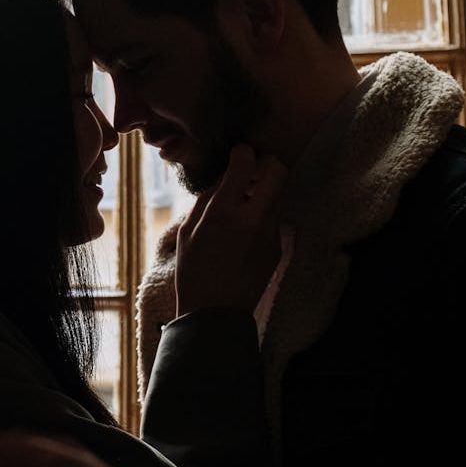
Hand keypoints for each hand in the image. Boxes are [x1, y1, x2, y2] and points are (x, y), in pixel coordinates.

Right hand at [175, 144, 287, 315]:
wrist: (216, 313)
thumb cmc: (192, 272)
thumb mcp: (187, 232)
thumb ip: (207, 200)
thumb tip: (223, 179)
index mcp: (225, 211)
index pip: (246, 163)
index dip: (243, 153)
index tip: (238, 154)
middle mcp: (254, 218)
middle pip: (277, 171)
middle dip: (266, 164)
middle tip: (249, 172)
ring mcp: (271, 233)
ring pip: (279, 194)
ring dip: (264, 191)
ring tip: (243, 204)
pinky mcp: (278, 247)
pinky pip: (274, 219)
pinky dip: (262, 215)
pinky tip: (244, 232)